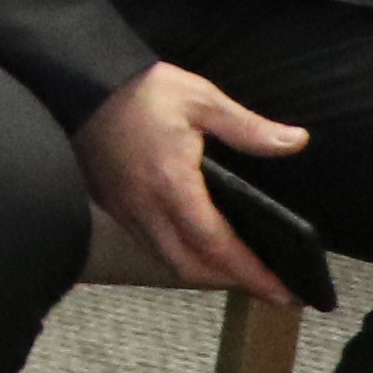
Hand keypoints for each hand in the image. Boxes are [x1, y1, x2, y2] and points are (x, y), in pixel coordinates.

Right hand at [72, 61, 317, 303]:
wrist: (76, 81)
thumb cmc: (140, 89)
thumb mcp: (201, 99)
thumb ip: (248, 128)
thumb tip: (295, 141)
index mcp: (172, 184)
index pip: (215, 245)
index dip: (250, 273)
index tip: (281, 292)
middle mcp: (144, 206)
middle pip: (188, 266)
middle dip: (228, 281)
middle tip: (265, 285)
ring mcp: (122, 208)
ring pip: (164, 258)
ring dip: (201, 270)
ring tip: (234, 268)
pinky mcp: (110, 203)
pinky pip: (147, 242)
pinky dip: (177, 253)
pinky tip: (194, 242)